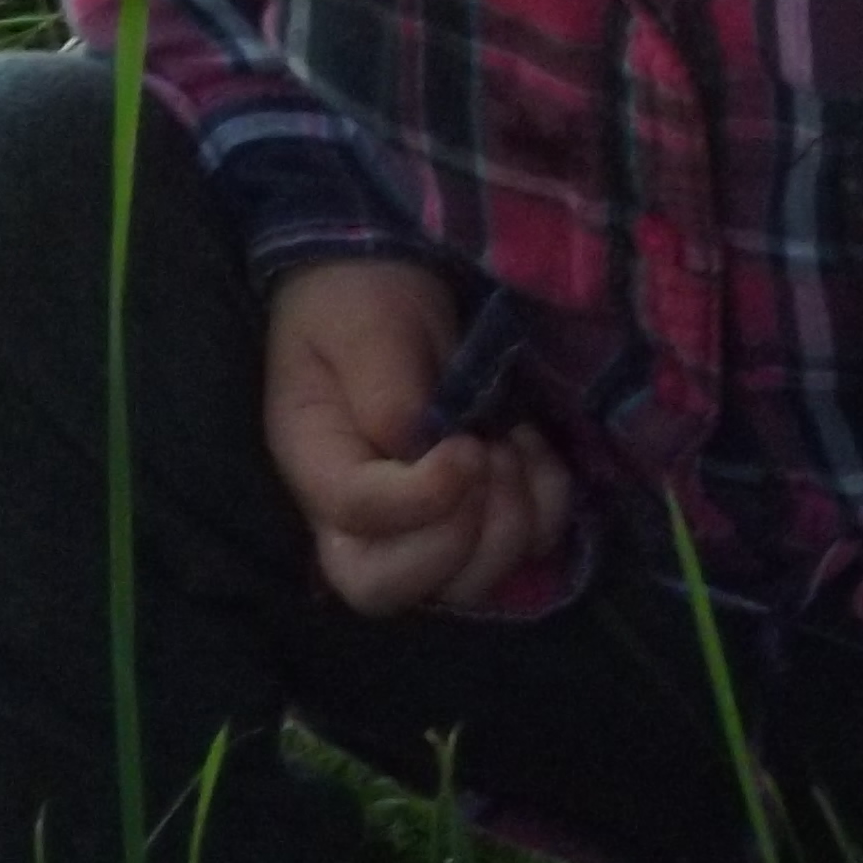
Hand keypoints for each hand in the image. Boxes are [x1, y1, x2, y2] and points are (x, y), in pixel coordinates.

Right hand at [259, 257, 574, 615]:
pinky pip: (521, 550)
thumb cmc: (360, 296)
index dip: (422, 500)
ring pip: (463, 585)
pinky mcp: (470, 510)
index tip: (465, 443)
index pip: (357, 522)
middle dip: (459, 541)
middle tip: (488, 459)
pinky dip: (546, 507)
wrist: (385, 273)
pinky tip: (532, 445)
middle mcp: (357, 515)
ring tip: (512, 445)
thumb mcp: (366, 328)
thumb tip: (422, 453)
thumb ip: (388, 393)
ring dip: (510, 523)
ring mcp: (417, 521)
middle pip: (390, 589)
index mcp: (316, 465)